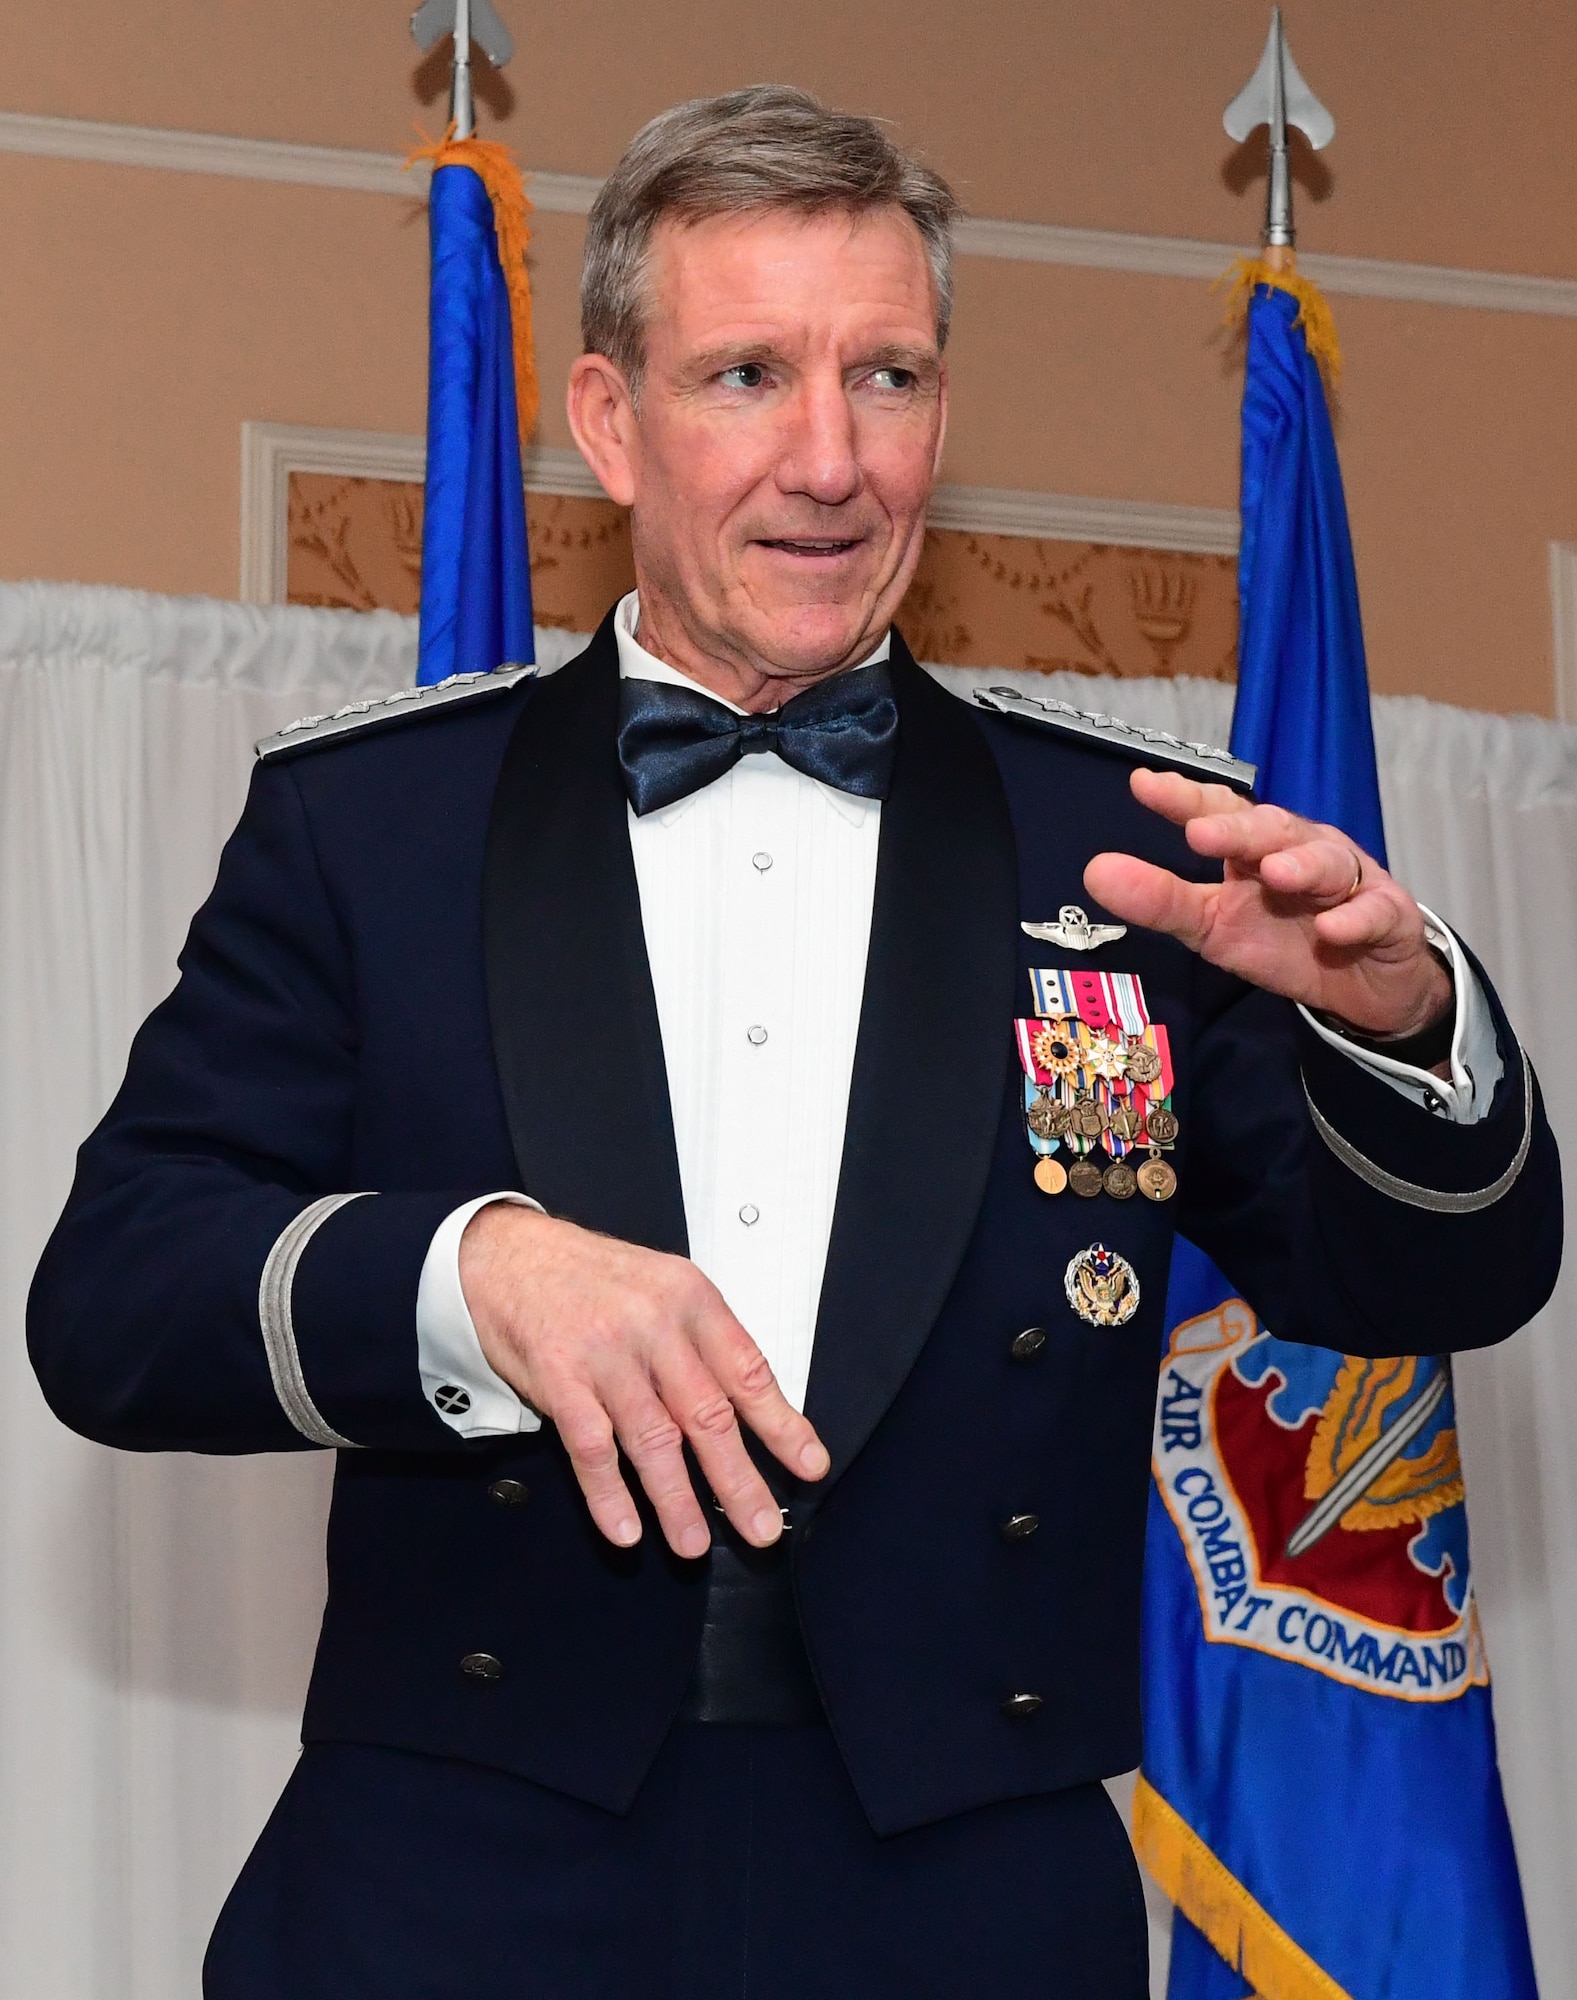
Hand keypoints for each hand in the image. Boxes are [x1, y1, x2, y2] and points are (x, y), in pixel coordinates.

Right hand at [458, 1203, 828, 1558]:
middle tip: (761, 1527)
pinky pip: (592, 1447)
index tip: (807, 1464)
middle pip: (708, 1415)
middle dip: (738, 1480)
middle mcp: (653, 1324)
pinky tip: (626, 1527)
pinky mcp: (559, 1377)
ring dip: (677, 1500)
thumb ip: (701, 1343)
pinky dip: (609, 1494)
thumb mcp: (662, 1287)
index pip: (749, 1372)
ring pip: (653, 1439)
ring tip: (692, 1543)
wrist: (510, 1255)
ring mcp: (605, 1353)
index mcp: (690, 1299)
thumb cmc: (592, 1279)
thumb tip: (748, 1411)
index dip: (781, 1425)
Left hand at [1084, 770, 1452, 1037]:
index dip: (1186, 797)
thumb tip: (1094, 871)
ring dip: (1302, 865)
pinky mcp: (1388, 917)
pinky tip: (1333, 929)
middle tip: (1201, 832)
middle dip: (1240, 829)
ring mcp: (1349, 881)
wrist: (1366, 985)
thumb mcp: (1213, 926)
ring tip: (1274, 873)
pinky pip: (1373, 913)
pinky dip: (1355, 918)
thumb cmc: (1286, 938)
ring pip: (1328, 862)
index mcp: (1256, 848)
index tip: (1144, 784)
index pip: (1220, 812)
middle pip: (1273, 829)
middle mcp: (1302, 851)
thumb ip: (1161, 900)